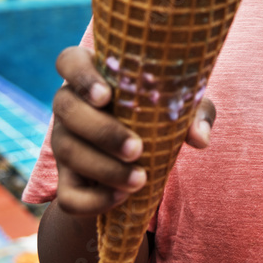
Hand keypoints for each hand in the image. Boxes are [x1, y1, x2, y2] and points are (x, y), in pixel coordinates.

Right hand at [51, 46, 215, 215]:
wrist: (143, 164)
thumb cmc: (160, 118)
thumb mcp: (182, 109)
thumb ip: (194, 113)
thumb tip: (199, 137)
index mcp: (94, 77)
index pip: (69, 61)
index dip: (82, 76)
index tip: (106, 96)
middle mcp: (70, 105)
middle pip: (65, 108)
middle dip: (102, 131)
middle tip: (137, 150)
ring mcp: (63, 142)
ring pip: (67, 151)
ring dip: (104, 169)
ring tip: (140, 180)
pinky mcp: (67, 180)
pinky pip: (68, 196)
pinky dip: (94, 201)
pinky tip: (122, 198)